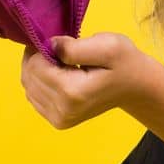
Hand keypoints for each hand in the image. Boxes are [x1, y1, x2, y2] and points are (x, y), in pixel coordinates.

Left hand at [19, 32, 150, 129]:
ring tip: (61, 62)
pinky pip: (34, 96)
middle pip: (29, 77)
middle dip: (38, 58)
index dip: (42, 48)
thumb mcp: (107, 45)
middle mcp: (63, 110)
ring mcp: (60, 119)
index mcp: (73, 92)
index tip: (61, 42)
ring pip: (28, 86)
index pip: (35, 66)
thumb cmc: (124, 62)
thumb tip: (50, 45)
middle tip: (60, 49)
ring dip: (38, 70)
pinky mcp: (58, 121)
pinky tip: (59, 75)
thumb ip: (74, 47)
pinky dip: (40, 82)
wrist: (135, 87)